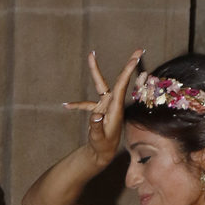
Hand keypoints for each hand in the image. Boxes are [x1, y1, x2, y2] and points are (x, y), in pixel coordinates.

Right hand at [64, 48, 143, 165]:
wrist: (101, 155)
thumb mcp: (99, 138)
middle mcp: (113, 104)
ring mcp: (105, 106)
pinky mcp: (98, 111)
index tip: (136, 57)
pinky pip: (86, 104)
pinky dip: (77, 105)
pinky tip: (66, 106)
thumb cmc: (102, 147)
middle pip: (117, 81)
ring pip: (100, 86)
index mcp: (116, 108)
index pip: (122, 86)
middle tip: (139, 49)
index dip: (128, 71)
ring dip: (95, 71)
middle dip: (127, 66)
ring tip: (91, 56)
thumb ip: (96, 126)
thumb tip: (95, 115)